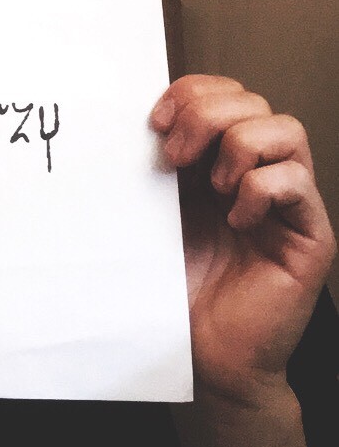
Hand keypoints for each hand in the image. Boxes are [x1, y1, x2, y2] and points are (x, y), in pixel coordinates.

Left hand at [151, 74, 334, 403]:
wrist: (205, 354)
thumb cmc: (179, 285)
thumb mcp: (158, 211)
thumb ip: (158, 166)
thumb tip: (135, 120)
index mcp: (221, 159)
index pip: (225, 91)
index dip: (191, 92)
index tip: (153, 124)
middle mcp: (260, 172)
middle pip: (253, 100)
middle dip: (206, 115)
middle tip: (175, 158)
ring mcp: (290, 201)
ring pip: (285, 128)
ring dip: (237, 147)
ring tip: (212, 189)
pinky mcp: (310, 234)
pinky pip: (296, 182)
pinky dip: (259, 191)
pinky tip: (235, 222)